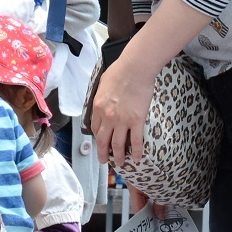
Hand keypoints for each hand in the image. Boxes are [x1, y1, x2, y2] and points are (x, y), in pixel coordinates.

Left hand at [89, 53, 156, 169]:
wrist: (135, 68)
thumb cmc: (120, 71)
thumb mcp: (102, 83)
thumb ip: (100, 96)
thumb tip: (101, 102)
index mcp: (98, 107)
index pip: (95, 128)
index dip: (97, 137)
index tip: (100, 142)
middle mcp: (108, 117)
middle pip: (103, 141)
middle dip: (103, 153)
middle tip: (104, 161)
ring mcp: (122, 121)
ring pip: (118, 145)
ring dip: (118, 157)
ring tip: (119, 164)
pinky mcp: (137, 121)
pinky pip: (136, 141)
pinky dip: (137, 152)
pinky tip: (137, 159)